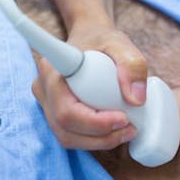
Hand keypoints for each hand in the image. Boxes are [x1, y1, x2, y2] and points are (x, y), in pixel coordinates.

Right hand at [28, 24, 148, 149]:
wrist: (90, 38)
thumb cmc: (101, 40)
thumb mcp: (121, 43)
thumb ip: (132, 65)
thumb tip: (136, 100)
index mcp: (52, 71)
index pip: (67, 110)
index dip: (93, 123)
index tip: (122, 118)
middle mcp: (43, 89)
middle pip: (66, 129)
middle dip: (101, 136)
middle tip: (130, 127)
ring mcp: (46, 105)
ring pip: (68, 137)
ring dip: (100, 141)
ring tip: (126, 129)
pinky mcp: (54, 115)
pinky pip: (72, 136)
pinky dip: (95, 139)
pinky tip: (114, 129)